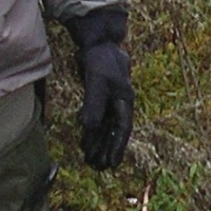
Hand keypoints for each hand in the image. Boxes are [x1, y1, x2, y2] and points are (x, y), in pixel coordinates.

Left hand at [63, 7, 133, 170]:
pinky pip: (96, 119)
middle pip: (113, 132)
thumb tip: (89, 127)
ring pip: (104, 127)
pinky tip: (84, 141)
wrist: (98, 42)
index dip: (118, 147)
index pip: (122, 128)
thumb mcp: (97, 80)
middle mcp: (119, 103)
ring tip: (90, 160)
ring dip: (98, 143)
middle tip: (99, 168)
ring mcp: (109, 101)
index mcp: (125, 100)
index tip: (113, 164)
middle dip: (107, 150)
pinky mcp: (99, 97)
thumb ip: (94, 103)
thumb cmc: (101, 59)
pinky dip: (91, 131)